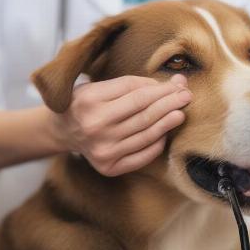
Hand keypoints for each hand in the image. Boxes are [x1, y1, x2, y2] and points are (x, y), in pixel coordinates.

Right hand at [50, 73, 191, 175]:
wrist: (62, 131)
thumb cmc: (86, 103)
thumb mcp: (100, 86)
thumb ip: (134, 84)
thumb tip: (174, 83)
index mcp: (90, 101)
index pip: (135, 93)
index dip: (160, 88)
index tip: (178, 84)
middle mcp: (94, 127)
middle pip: (142, 113)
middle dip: (169, 103)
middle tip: (187, 96)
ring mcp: (102, 150)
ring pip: (145, 134)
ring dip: (167, 122)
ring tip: (181, 113)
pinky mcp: (108, 167)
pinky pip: (141, 155)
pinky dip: (157, 143)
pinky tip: (165, 133)